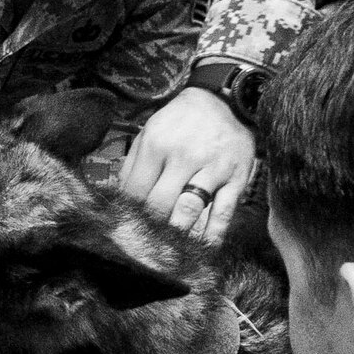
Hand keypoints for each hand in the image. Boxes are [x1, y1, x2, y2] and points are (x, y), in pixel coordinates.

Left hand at [121, 88, 256, 243]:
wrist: (224, 100)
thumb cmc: (180, 121)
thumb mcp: (149, 132)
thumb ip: (132, 164)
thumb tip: (118, 198)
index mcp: (157, 145)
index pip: (137, 191)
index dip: (129, 213)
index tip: (126, 229)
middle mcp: (184, 157)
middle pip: (160, 204)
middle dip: (150, 228)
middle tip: (144, 246)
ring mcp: (212, 169)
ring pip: (189, 211)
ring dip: (176, 234)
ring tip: (167, 252)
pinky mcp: (235, 179)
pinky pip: (223, 212)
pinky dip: (213, 234)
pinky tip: (203, 248)